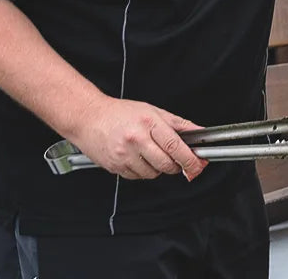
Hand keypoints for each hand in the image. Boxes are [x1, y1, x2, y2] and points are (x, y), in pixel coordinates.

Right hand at [67, 97, 208, 180]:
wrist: (88, 117)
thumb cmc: (120, 113)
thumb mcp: (154, 111)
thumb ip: (180, 124)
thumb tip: (200, 133)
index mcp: (149, 124)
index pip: (175, 146)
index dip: (190, 159)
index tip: (197, 165)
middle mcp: (136, 140)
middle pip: (166, 164)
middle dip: (176, 165)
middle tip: (175, 159)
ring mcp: (124, 155)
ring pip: (153, 173)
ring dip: (158, 168)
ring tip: (150, 153)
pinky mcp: (115, 166)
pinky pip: (138, 177)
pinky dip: (143, 171)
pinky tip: (138, 157)